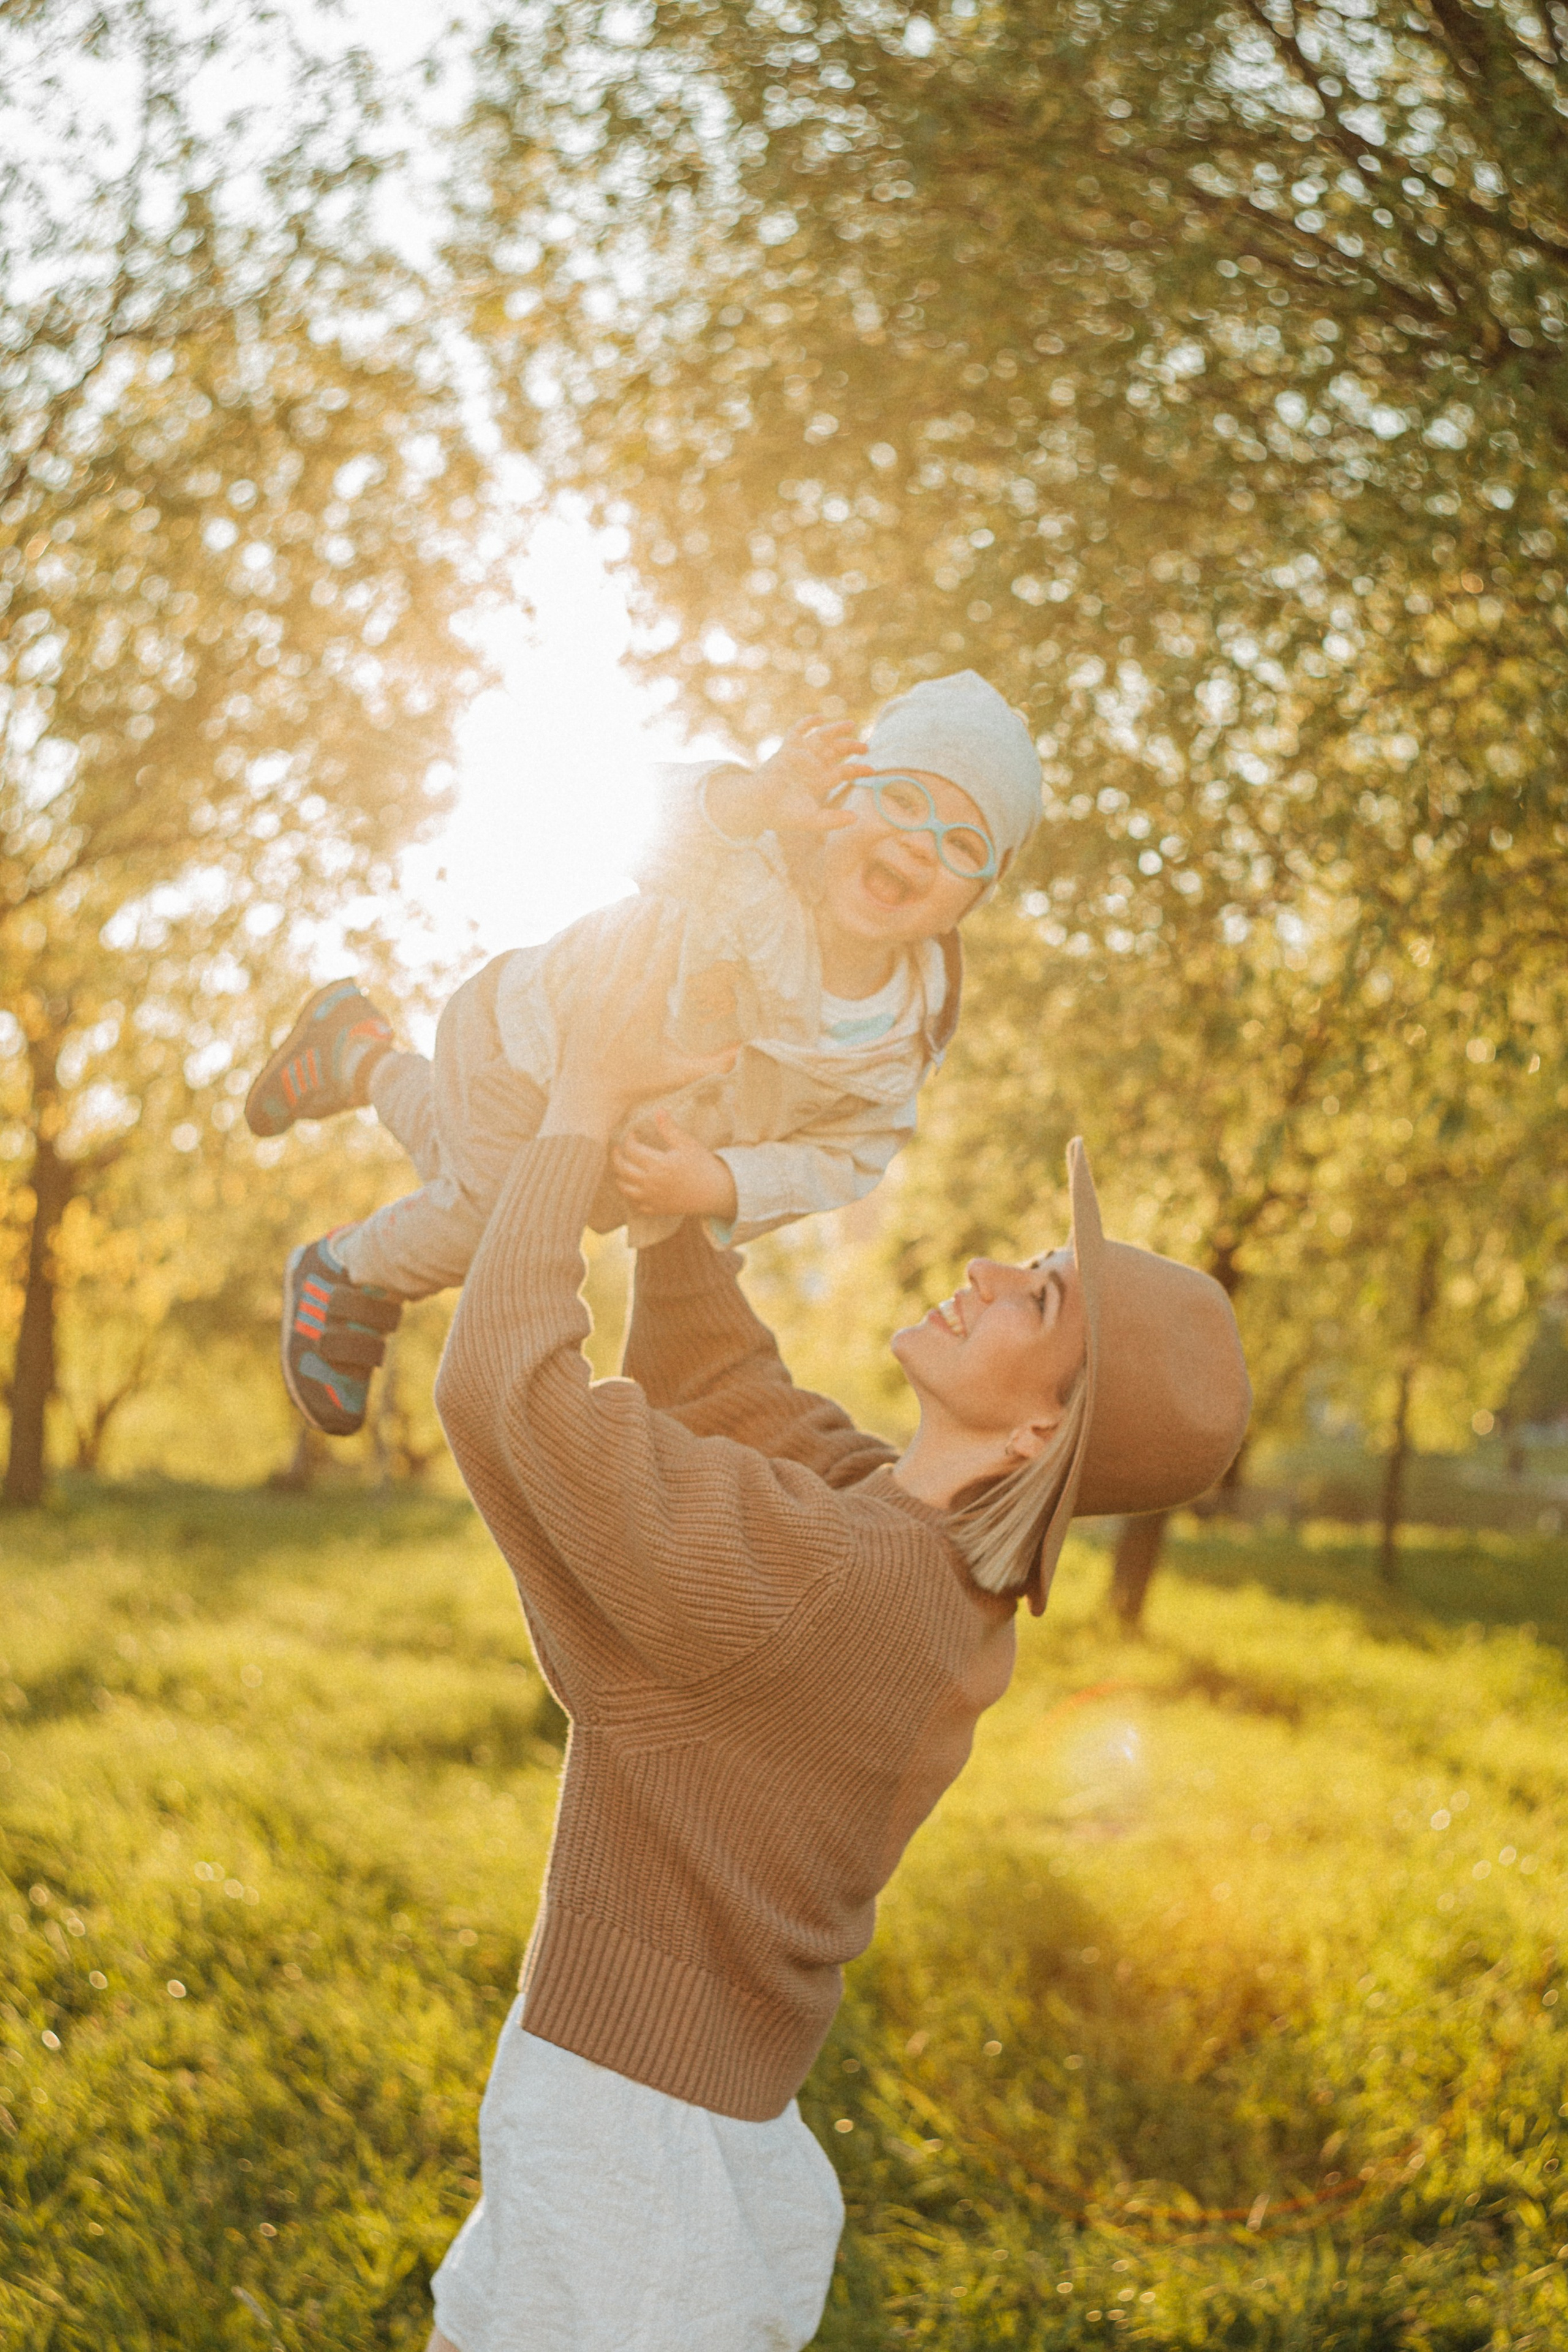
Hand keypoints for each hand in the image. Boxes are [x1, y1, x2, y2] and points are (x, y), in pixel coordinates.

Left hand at [540, 901, 736, 1142]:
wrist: (586, 1095)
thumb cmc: (634, 1085)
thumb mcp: (677, 1074)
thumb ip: (713, 1063)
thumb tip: (746, 1052)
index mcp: (644, 1007)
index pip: (663, 958)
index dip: (674, 930)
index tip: (685, 910)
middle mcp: (617, 993)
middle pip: (634, 940)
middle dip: (647, 915)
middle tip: (660, 897)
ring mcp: (594, 992)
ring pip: (608, 942)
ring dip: (621, 918)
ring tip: (633, 899)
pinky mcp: (578, 995)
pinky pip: (587, 954)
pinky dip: (596, 934)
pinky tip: (602, 919)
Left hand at [613, 1111, 739, 1223]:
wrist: (715, 1192)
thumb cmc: (702, 1165)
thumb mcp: (687, 1144)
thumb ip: (670, 1129)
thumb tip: (659, 1111)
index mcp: (659, 1164)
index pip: (632, 1150)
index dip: (628, 1139)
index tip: (632, 1133)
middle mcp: (652, 1182)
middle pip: (623, 1169)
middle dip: (616, 1157)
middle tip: (618, 1149)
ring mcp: (653, 1198)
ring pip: (625, 1188)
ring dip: (619, 1177)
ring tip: (621, 1167)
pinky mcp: (657, 1209)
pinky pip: (636, 1205)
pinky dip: (630, 1195)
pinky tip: (632, 1187)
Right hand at [708, 716, 869, 840]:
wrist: (759, 807)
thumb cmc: (783, 816)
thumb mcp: (813, 820)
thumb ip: (833, 820)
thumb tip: (856, 818)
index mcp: (820, 781)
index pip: (844, 771)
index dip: (858, 769)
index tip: (872, 770)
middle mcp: (813, 766)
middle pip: (836, 751)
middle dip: (851, 746)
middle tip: (866, 746)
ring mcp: (801, 756)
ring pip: (822, 738)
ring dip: (836, 730)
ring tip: (850, 724)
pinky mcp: (787, 749)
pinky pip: (798, 731)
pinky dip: (808, 723)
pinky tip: (819, 717)